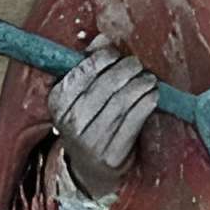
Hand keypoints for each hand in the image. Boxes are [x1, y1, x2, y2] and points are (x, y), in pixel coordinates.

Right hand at [48, 46, 159, 204]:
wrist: (89, 170)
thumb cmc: (86, 122)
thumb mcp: (77, 96)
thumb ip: (87, 65)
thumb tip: (103, 38)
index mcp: (58, 102)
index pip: (82, 72)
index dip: (103, 57)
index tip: (116, 53)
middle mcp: (71, 122)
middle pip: (106, 85)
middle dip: (126, 69)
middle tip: (137, 65)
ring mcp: (91, 141)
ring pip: (122, 102)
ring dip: (141, 85)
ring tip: (148, 79)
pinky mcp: (112, 154)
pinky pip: (134, 121)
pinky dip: (146, 103)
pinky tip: (152, 95)